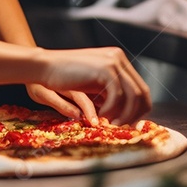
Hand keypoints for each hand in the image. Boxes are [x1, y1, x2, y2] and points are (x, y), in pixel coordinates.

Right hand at [36, 46, 151, 125]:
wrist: (44, 67)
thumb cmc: (64, 78)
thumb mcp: (92, 84)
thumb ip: (109, 92)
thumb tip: (128, 113)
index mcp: (118, 59)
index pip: (140, 88)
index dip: (138, 109)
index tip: (128, 124)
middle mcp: (119, 58)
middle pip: (142, 92)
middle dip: (135, 114)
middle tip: (122, 128)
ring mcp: (114, 62)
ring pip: (133, 96)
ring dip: (124, 114)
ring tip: (110, 125)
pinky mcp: (106, 69)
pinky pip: (118, 96)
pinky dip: (112, 110)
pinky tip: (100, 116)